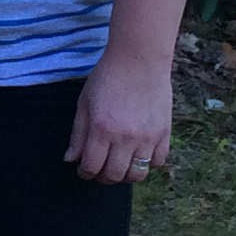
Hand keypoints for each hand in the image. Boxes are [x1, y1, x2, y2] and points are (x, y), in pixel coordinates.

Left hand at [69, 48, 172, 182]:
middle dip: (103, 177)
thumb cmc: (107, 78)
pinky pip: (158, 162)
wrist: (139, 59)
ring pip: (138, 175)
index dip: (85, 173)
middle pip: (114, 175)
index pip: (91, 167)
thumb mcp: (84, 103)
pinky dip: (148, 164)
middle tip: (100, 169)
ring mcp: (147, 137)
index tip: (84, 169)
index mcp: (101, 129)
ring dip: (126, 175)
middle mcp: (125, 137)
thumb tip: (71, 160)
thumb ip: (78, 134)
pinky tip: (138, 153)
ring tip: (119, 164)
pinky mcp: (164, 133)